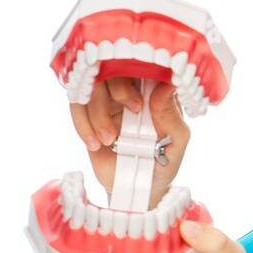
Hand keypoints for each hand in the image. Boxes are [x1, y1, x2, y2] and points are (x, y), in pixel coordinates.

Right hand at [69, 79, 190, 205]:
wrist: (137, 188)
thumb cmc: (163, 161)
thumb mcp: (176, 141)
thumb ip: (171, 114)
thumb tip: (168, 85)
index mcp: (155, 89)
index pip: (146, 64)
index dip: (140, 73)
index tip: (140, 102)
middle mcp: (131, 89)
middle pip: (116, 68)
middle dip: (119, 89)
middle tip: (130, 111)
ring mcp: (107, 99)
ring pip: (92, 85)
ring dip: (97, 112)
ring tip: (109, 139)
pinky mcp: (88, 113)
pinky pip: (77, 105)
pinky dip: (82, 124)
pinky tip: (94, 145)